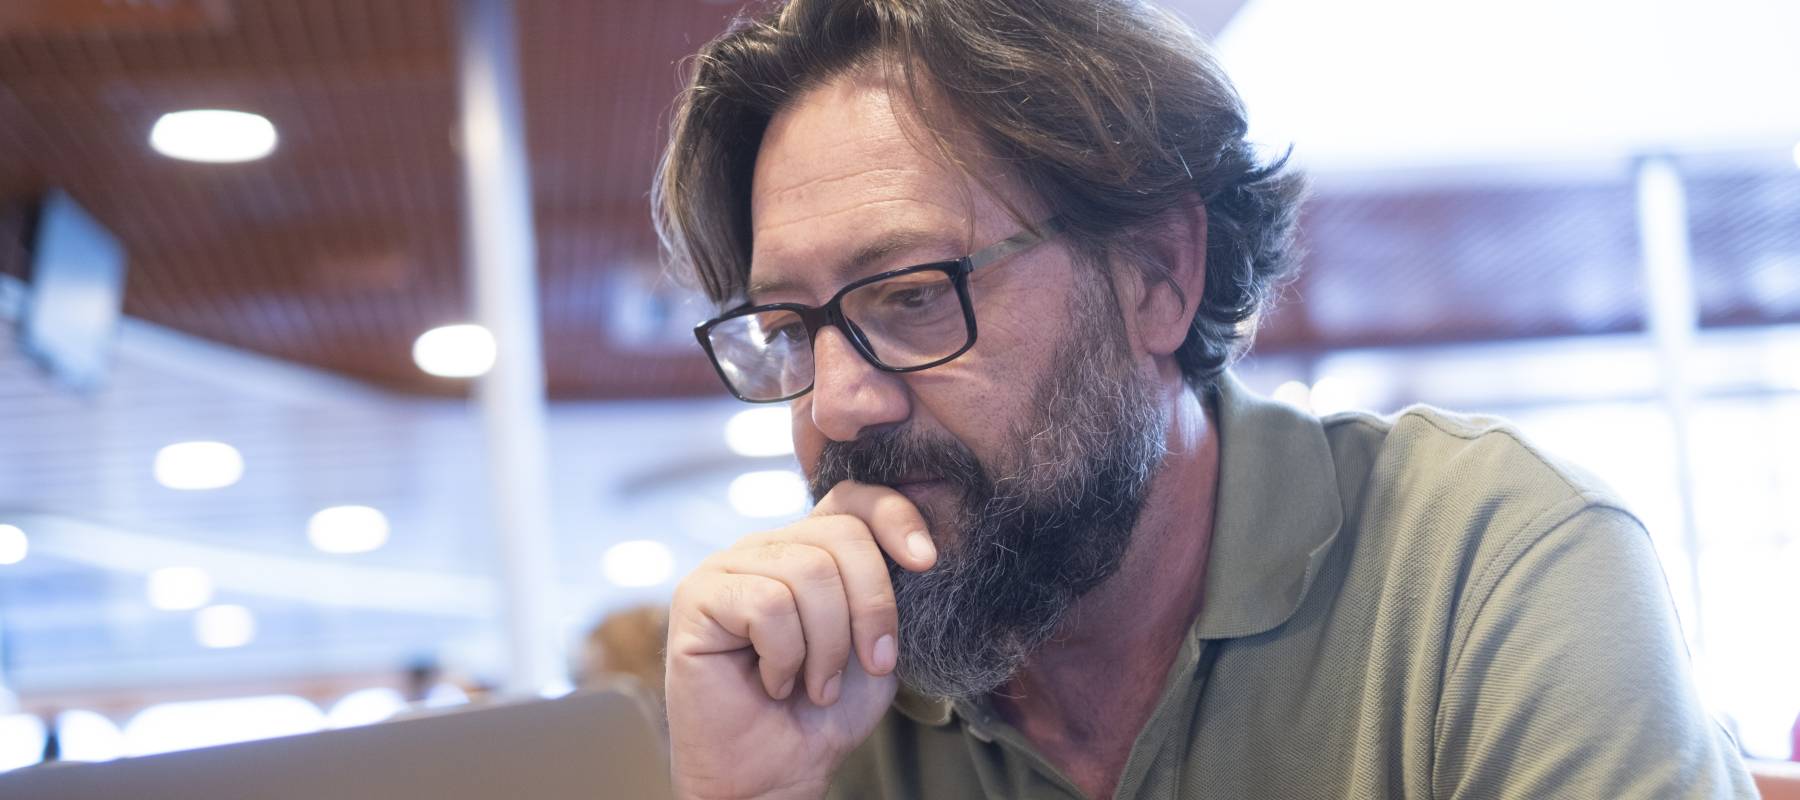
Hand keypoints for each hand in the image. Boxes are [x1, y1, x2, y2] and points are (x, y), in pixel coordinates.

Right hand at [665, 480, 938, 799]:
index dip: (895, 516)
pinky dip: (785, 657)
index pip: (854, 498)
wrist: (777, 771)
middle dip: (872, 608)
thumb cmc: (823, 711)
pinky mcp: (696, 596)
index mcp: (810, 547)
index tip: (926, 562)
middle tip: (868, 664)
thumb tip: (919, 547)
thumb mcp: (876, 642)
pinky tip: (773, 683)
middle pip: (842, 536)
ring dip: (827, 646)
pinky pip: (767, 604)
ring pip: (808, 572)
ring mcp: (728, 566)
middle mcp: (768, 546)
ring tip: (814, 684)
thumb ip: (888, 589)